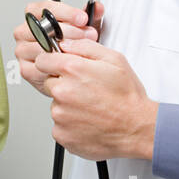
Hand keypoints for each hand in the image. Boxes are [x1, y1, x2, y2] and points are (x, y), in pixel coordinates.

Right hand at [13, 0, 103, 94]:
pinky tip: (71, 63)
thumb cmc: (72, 47)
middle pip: (44, 27)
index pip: (45, 7)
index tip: (82, 18)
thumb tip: (97, 8)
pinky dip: (58, 64)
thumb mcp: (83, 29)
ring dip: (66, 49)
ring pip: (43, 46)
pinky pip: (41, 65)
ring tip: (82, 50)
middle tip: (88, 35)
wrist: (68, 73)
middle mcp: (24, 31)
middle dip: (71, 31)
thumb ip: (91, 17)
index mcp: (34, 16)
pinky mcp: (25, 69)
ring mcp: (22, 50)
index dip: (66, 12)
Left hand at [34, 37, 157, 161]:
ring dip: (68, 106)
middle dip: (63, 85)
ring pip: (56, 105)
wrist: (136, 128)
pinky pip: (59, 125)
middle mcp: (62, 92)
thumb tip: (66, 44)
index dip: (52, 63)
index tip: (60, 68)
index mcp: (72, 70)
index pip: (42, 60)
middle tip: (85, 91)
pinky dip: (70, 124)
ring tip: (91, 108)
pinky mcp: (61, 134)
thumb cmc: (127, 97)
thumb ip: (85, 47)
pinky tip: (88, 121)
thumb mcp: (114, 60)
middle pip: (49, 83)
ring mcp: (60, 115)